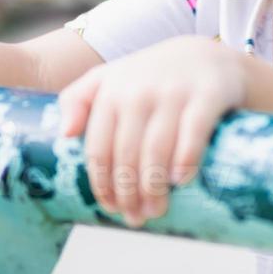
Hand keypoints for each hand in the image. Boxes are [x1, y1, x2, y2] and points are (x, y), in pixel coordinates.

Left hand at [57, 36, 246, 225]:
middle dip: (129, 193)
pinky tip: (180, 181)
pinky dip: (185, 158)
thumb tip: (65, 134)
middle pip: (126, 154)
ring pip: (156, 148)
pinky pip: (193, 131)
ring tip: (156, 211)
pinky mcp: (207, 95)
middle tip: (136, 218)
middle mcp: (138, 91)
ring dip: (154, 187)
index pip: (99, 148)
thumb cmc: (151, 77)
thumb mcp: (109, 79)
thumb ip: (78, 99)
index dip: (103, 184)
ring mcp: (173, 92)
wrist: (206, 56)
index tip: (111, 209)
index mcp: (111, 92)